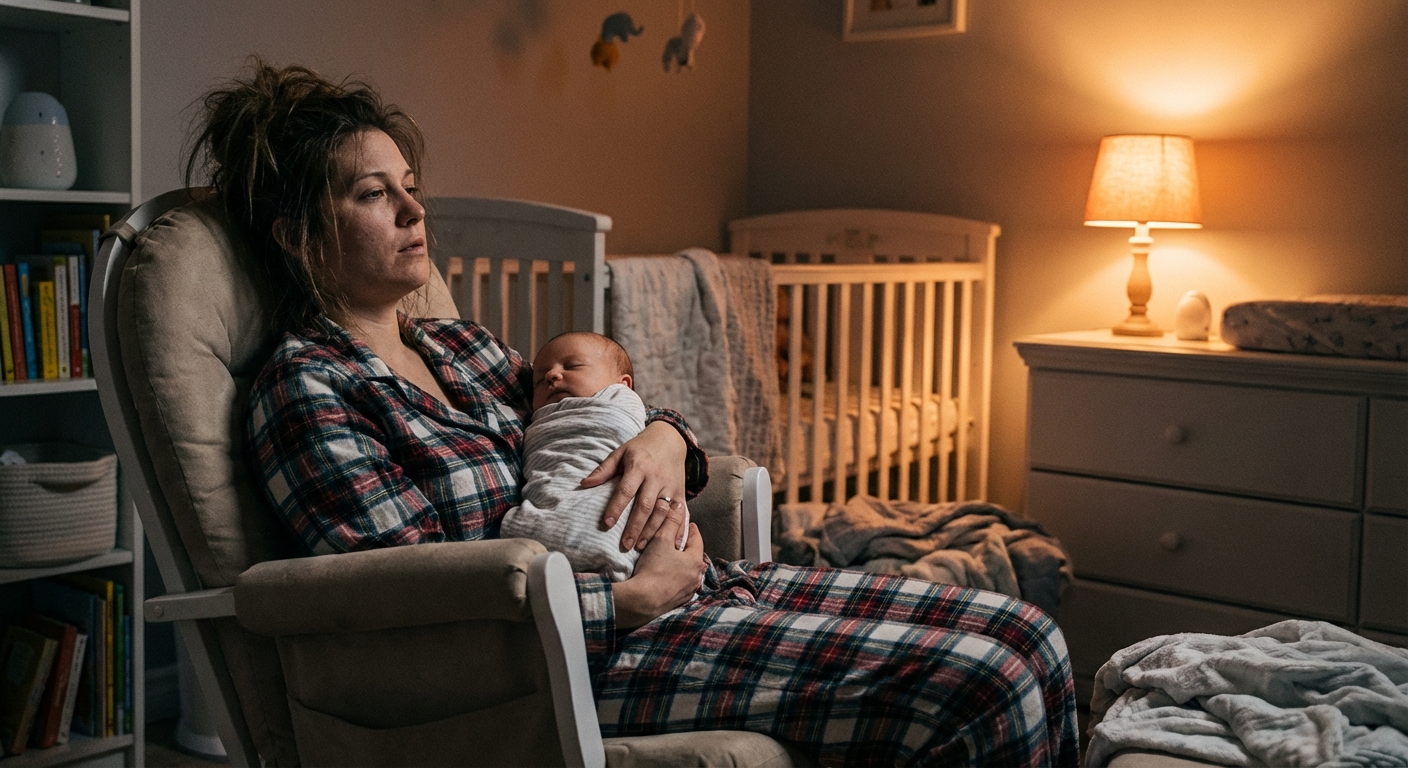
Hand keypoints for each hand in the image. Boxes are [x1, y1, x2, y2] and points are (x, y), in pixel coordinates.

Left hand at [582, 420, 686, 551]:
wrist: (670, 439)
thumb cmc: (640, 448)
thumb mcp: (620, 453)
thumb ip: (603, 470)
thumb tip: (583, 484)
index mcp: (639, 466)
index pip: (626, 490)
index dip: (616, 507)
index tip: (606, 524)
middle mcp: (656, 477)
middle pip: (645, 506)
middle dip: (635, 527)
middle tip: (625, 545)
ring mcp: (671, 486)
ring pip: (662, 513)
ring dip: (652, 531)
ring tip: (640, 546)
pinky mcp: (681, 492)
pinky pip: (680, 513)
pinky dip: (677, 530)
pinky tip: (671, 544)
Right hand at [611, 508, 705, 630]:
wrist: (642, 602)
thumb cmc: (653, 569)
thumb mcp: (661, 539)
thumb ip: (671, 521)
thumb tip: (680, 506)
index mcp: (695, 560)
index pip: (696, 538)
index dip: (689, 528)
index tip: (684, 523)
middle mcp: (696, 577)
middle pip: (692, 556)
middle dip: (684, 547)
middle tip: (674, 539)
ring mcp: (688, 591)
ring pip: (687, 572)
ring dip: (680, 564)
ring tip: (668, 558)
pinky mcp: (678, 601)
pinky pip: (679, 585)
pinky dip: (674, 578)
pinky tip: (664, 576)